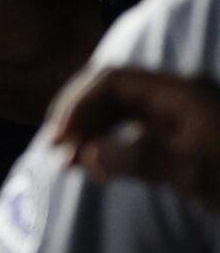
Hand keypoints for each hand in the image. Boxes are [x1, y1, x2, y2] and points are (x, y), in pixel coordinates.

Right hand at [55, 68, 219, 209]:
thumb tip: (88, 155)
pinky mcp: (176, 136)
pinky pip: (130, 130)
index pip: (112, 81)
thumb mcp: (195, 172)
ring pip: (117, 113)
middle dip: (80, 119)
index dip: (79, 104)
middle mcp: (171, 96)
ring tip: (70, 164)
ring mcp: (173, 115)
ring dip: (90, 133)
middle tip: (57, 152)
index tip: (60, 136)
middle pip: (110, 94)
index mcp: (177, 92)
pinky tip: (97, 167)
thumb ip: (143, 159)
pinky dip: (109, 145)